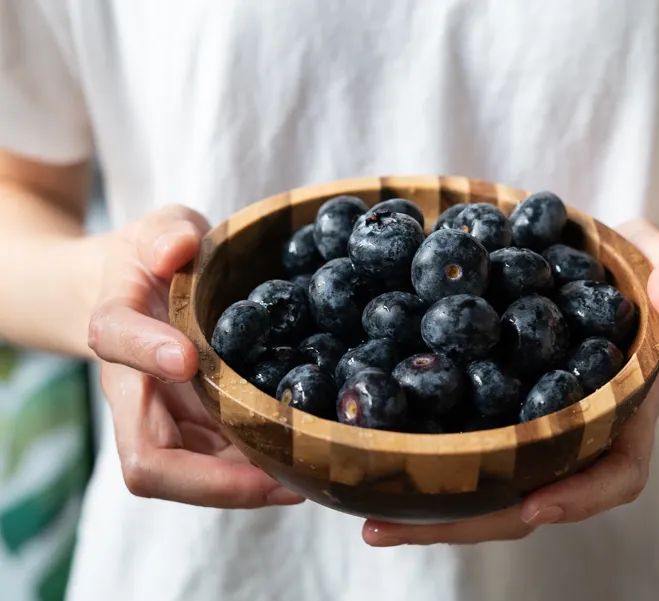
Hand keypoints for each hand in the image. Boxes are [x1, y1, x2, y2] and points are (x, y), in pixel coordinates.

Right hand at [87, 205, 303, 507]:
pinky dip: (255, 475)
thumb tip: (178, 248)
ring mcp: (163, 420)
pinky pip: (218, 468)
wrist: (133, 295)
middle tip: (277, 477)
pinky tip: (301, 464)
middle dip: (210, 478)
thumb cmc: (152, 259)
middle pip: (147, 460)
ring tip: (303, 478)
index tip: (188, 357)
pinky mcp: (193, 432)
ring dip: (242, 487)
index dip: (145, 352)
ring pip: (184, 479)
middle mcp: (135, 391)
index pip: (114, 338)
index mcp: (119, 325)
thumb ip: (166, 233)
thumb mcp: (160, 229)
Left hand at [362, 219, 658, 544]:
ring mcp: (534, 427)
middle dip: (467, 519)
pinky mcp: (498, 408)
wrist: (620, 273)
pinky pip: (465, 441)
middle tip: (391, 528)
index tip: (532, 505)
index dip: (578, 497)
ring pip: (489, 482)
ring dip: (431, 505)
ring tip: (366, 518)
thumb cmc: (650, 276)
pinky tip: (373, 457)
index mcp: (624, 413)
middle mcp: (576, 434)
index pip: (616, 474)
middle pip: (530, 497)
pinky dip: (425, 457)